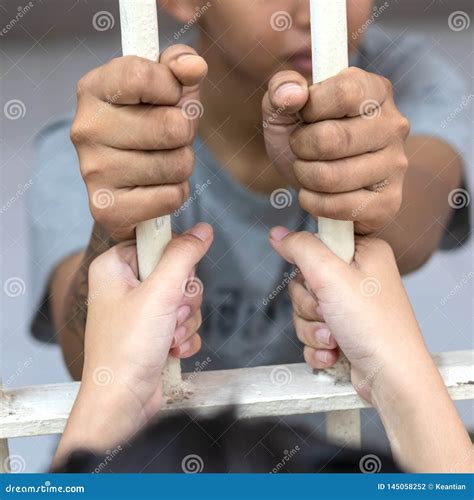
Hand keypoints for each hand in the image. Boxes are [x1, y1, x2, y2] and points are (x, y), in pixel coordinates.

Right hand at [71, 45, 207, 238]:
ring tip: (161, 163)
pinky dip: (175, 194)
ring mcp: (94, 171)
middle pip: (173, 126)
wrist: (126, 189)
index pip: (143, 75)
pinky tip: (156, 189)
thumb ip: (180, 66)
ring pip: (178, 164)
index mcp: (94, 88)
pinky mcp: (107, 210)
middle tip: (170, 139)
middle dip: (185, 134)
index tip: (169, 98)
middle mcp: (86, 128)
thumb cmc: (149, 129)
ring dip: (181, 166)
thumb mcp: (165, 89)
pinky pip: (171, 197)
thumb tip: (194, 67)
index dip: (173, 89)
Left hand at [81, 223, 212, 423]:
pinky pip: (185, 321)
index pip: (158, 240)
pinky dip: (184, 336)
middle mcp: (127, 285)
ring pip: (185, 298)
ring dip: (184, 321)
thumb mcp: (159, 294)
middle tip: (169, 313)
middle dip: (183, 298)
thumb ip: (183, 256)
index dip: (174, 260)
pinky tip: (169, 349)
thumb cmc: (124, 353)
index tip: (174, 279)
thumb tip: (202, 231)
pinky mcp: (155, 330)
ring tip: (166, 336)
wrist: (123, 402)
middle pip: (178, 271)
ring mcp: (142, 309)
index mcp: (115, 266)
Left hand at [263, 67, 409, 234]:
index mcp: (375, 90)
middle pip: (332, 139)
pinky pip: (338, 207)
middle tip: (301, 149)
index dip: (311, 109)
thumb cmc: (303, 136)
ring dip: (304, 177)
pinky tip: (314, 195)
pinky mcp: (388, 202)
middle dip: (300, 148)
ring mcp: (395, 166)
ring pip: (331, 177)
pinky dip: (313, 203)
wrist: (317, 179)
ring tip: (308, 171)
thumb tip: (292, 94)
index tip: (305, 117)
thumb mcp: (285, 107)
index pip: (344, 93)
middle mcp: (393, 126)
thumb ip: (281, 88)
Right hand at [270, 227, 424, 401]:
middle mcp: (358, 277)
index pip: (318, 243)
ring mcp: (350, 306)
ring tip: (333, 338)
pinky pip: (312, 332)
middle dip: (309, 305)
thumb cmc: (374, 327)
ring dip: (312, 328)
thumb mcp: (331, 275)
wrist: (391, 378)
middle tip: (328, 312)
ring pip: (305, 310)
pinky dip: (317, 346)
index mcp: (363, 253)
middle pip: (305, 280)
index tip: (317, 279)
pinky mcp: (344, 331)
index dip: (309, 265)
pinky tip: (333, 352)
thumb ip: (301, 248)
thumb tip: (278, 234)